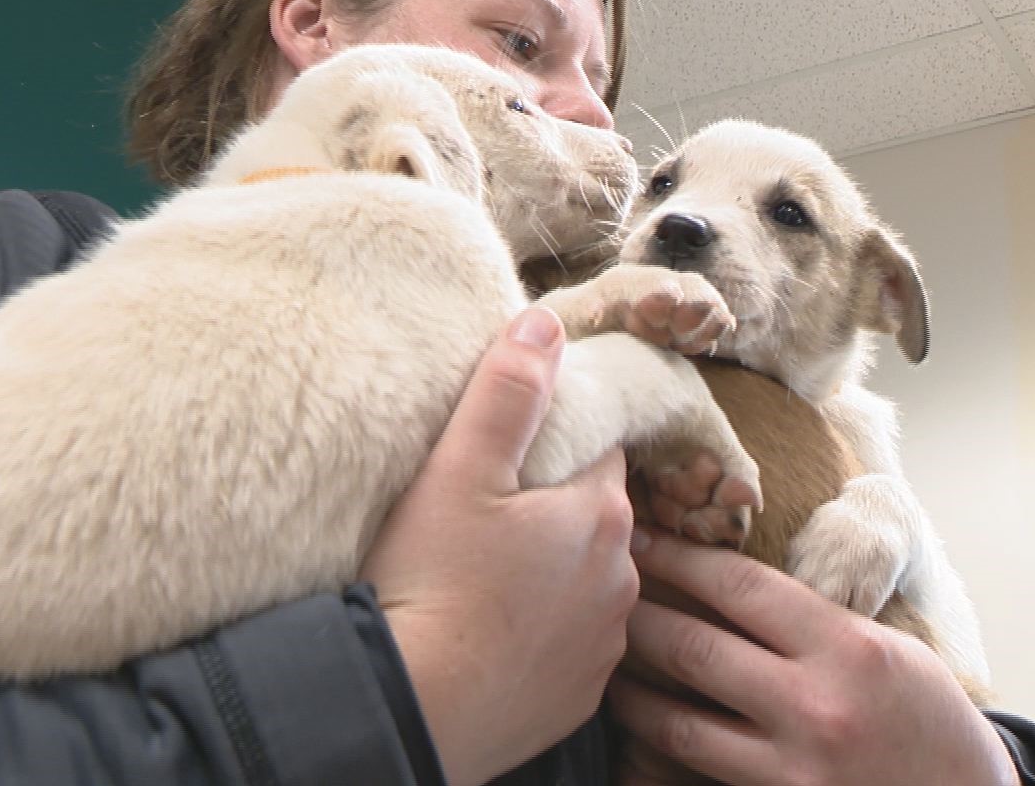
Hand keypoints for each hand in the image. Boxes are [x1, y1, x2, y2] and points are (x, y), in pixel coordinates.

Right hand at [361, 307, 637, 785]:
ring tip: (486, 579)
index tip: (513, 456)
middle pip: (594, 520)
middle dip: (553, 512)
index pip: (599, 451)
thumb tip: (546, 322)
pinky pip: (569, 646)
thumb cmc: (431, 586)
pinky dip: (541, 636)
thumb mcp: (458, 470)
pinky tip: (492, 633)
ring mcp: (604, 645)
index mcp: (600, 513)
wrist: (412, 711)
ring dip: (552, 576)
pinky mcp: (577, 699)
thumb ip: (507, 391)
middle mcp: (622, 579)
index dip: (557, 445)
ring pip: (586, 585)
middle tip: (487, 518)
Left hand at [610, 530, 1018, 785]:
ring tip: (602, 660)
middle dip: (638, 614)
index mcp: (846, 648)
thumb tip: (731, 581)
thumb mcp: (887, 648)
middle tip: (600, 588)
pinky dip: (658, 752)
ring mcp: (793, 768)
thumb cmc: (927, 716)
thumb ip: (815, 619)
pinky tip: (633, 732)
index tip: (642, 536)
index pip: (740, 587)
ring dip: (630, 690)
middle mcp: (815, 707)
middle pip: (696, 649)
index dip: (680, 557)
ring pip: (680, 723)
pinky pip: (699, 773)